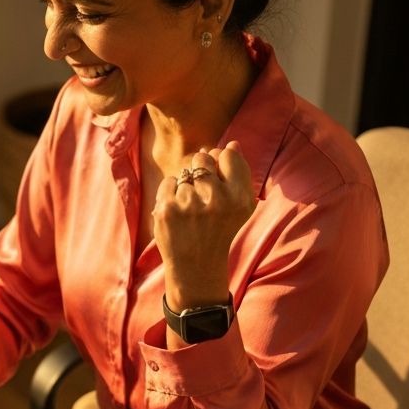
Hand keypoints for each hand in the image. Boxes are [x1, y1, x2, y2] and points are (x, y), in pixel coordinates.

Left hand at [153, 141, 255, 310]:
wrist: (196, 264)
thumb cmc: (220, 230)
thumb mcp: (241, 207)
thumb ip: (239, 174)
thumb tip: (232, 144)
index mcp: (240, 198)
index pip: (228, 155)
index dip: (220, 162)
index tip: (217, 178)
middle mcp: (217, 199)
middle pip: (203, 157)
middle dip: (201, 170)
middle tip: (202, 195)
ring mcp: (190, 204)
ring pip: (185, 172)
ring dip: (186, 186)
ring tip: (191, 210)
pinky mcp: (167, 209)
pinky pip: (168, 182)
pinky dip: (171, 194)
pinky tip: (178, 212)